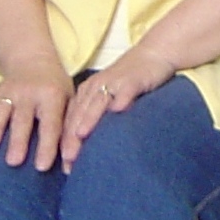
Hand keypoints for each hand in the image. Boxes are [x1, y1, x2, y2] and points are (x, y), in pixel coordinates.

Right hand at [0, 65, 73, 169]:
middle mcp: (29, 93)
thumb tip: (69, 168)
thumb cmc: (56, 91)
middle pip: (23, 119)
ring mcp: (9, 91)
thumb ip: (69, 133)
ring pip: (1, 110)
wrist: (35, 62)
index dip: (47, 145)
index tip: (42, 167)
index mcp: (52, 96)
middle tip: (14, 162)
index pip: (50, 124)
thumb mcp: (69, 104)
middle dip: (18, 141)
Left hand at [58, 45, 178, 164]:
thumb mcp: (108, 97)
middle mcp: (96, 87)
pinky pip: (125, 90)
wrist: (154, 54)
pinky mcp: (132, 79)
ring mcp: (113, 82)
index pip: (72, 120)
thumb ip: (97, 117)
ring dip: (89, 118)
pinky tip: (119, 110)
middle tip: (68, 159)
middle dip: (72, 137)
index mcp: (87, 93)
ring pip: (97, 102)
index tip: (65, 165)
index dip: (66, 142)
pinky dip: (121, 99)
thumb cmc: (130, 81)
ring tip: (82, 135)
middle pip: (80, 114)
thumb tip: (87, 149)